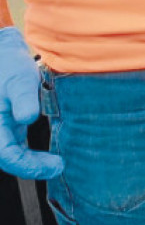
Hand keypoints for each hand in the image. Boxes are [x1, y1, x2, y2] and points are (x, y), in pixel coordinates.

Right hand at [0, 27, 63, 179]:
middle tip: (58, 166)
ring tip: (56, 163)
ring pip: (14, 154)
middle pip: (10, 158)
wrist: (5, 56)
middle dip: (33, 167)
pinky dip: (31, 153)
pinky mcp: (10, 126)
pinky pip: (17, 146)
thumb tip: (27, 118)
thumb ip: (23, 98)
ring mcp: (2, 129)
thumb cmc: (10, 67)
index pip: (7, 155)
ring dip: (32, 162)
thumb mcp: (20, 79)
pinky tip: (50, 153)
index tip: (54, 165)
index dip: (29, 165)